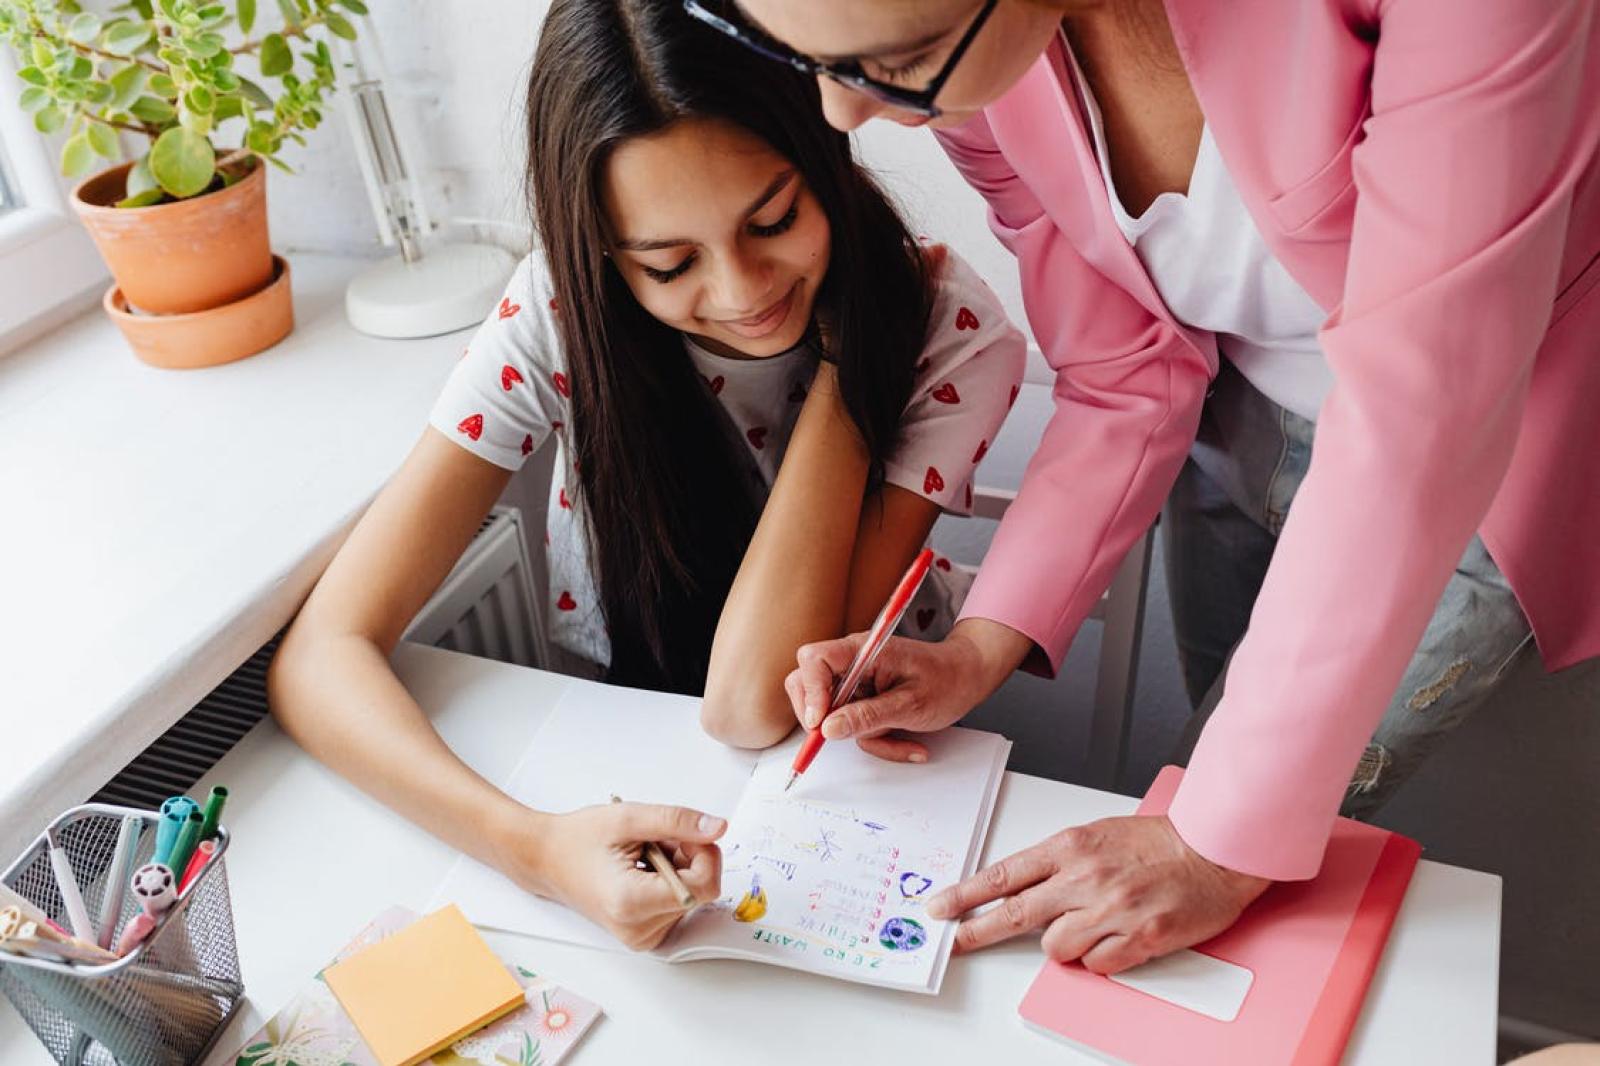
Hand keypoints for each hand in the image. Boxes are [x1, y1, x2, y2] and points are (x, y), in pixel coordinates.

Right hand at [499, 802, 725, 950]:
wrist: (546, 860)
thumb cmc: (579, 839)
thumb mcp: (629, 819)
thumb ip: (677, 821)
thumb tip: (718, 827)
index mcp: (632, 903)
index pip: (704, 886)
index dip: (704, 853)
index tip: (684, 833)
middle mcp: (638, 930)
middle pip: (700, 891)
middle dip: (689, 857)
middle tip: (656, 840)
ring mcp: (642, 937)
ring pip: (692, 896)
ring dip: (680, 866)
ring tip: (645, 853)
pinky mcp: (645, 934)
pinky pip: (679, 904)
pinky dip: (671, 880)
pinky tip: (645, 868)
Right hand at [782, 618, 1030, 761]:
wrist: (968, 678)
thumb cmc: (947, 680)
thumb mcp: (911, 705)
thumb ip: (868, 716)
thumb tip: (828, 729)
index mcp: (863, 650)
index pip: (815, 660)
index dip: (810, 691)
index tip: (819, 723)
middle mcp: (853, 661)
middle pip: (808, 683)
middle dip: (821, 717)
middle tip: (843, 736)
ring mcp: (856, 680)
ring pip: (832, 713)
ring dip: (863, 735)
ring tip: (899, 738)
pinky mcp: (863, 698)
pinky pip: (852, 724)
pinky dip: (876, 739)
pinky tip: (905, 740)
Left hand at [927, 814, 1269, 973]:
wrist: (1214, 850)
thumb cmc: (1160, 842)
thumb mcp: (1099, 836)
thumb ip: (1061, 862)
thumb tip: (1027, 889)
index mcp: (1071, 846)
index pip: (1004, 874)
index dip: (966, 894)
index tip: (941, 907)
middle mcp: (1085, 878)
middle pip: (1014, 914)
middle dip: (978, 930)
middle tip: (958, 942)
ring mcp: (1110, 910)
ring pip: (1054, 947)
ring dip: (1065, 943)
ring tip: (1093, 923)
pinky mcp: (1137, 939)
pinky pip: (1094, 964)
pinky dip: (1100, 958)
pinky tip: (1118, 936)